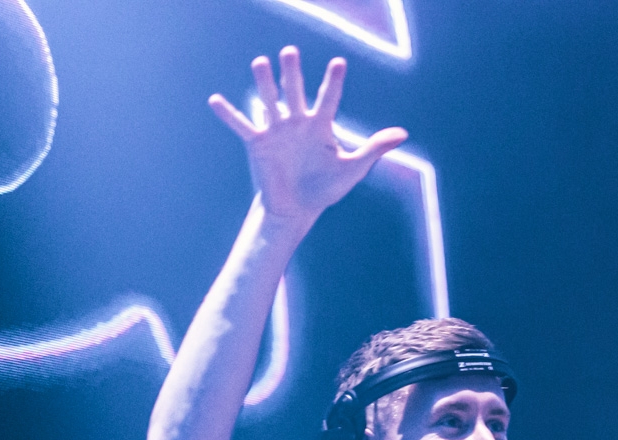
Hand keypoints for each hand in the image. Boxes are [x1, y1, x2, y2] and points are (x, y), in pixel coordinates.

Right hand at [209, 46, 407, 223]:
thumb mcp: (354, 168)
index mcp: (321, 125)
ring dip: (264, 83)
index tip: (339, 63)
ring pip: (269, 102)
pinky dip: (229, 115)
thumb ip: (374, 148)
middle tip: (290, 51)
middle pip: (295, 92)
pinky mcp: (258, 144)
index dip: (333, 82)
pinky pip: (242, 126)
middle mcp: (297, 122)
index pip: (328, 99)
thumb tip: (403, 133)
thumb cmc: (327, 188)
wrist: (298, 209)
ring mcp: (277, 131)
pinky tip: (214, 100)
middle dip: (293, 73)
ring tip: (260, 62)